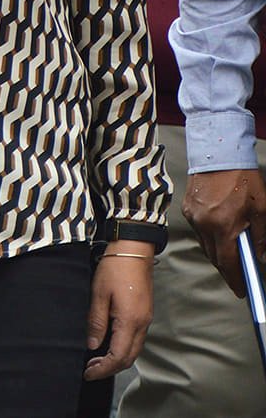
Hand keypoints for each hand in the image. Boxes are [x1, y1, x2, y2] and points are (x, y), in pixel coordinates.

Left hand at [84, 250, 154, 378]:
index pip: (118, 356)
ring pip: (134, 350)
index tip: (88, 373)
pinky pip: (136, 339)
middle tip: (89, 370)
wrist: (134, 252)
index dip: (103, 368)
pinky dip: (122, 348)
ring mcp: (145, 320)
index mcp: (130, 321)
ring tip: (96, 360)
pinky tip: (108, 344)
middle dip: (110, 368)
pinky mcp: (144, 314)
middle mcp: (142, 324)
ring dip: (116, 359)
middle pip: (129, 357)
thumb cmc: (114, 269)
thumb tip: (93, 344)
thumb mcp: (98, 293)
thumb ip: (96, 321)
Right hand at [184, 168, 265, 295]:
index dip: (235, 279)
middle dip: (227, 268)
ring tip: (232, 251)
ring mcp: (193, 216)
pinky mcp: (188, 208)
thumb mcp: (261, 209)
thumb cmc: (242, 179)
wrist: (218, 154)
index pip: (227, 262)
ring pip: (205, 244)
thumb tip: (260, 256)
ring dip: (218, 252)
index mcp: (223, 226)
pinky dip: (210, 236)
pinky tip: (220, 232)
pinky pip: (199, 230)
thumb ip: (261, 237)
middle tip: (239, 275)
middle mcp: (204, 224)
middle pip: (214, 257)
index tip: (242, 291)